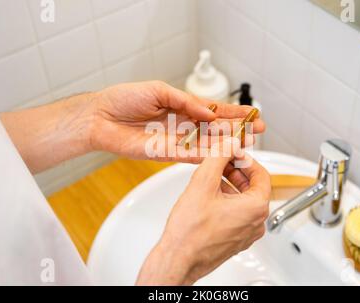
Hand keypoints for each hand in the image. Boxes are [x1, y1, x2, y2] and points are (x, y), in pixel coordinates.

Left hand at [90, 81, 265, 162]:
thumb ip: (186, 102)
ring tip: (247, 143)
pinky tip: (223, 154)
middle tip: (258, 131)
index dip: (234, 113)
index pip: (214, 110)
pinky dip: (207, 155)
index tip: (252, 114)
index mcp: (182, 106)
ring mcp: (176, 140)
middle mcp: (182, 124)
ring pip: (207, 143)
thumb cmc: (126, 98)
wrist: (101, 116)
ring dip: (227, 143)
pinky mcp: (165, 153)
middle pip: (215, 129)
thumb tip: (210, 112)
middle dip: (237, 129)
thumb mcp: (160, 90)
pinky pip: (190, 155)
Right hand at [136, 142, 270, 284]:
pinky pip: (237, 215)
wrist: (178, 259)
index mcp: (256, 208)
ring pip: (244, 202)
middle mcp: (256, 223)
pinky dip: (226, 202)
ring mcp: (246, 234)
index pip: (261, 174)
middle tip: (219, 163)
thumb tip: (230, 143)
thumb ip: (219, 157)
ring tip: (210, 179)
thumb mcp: (203, 182)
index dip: (245, 160)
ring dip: (229, 186)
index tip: (231, 153)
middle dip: (235, 172)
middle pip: (252, 187)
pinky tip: (208, 198)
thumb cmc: (190, 231)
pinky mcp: (235, 241)